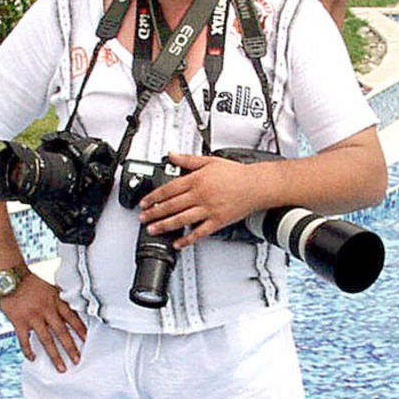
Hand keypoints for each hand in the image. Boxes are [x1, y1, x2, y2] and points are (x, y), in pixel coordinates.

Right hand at [0, 273, 86, 372]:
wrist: (11, 278)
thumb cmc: (31, 283)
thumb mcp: (51, 288)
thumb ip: (61, 300)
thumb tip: (74, 308)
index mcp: (56, 301)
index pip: (72, 318)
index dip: (81, 330)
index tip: (88, 341)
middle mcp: (47, 310)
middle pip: (62, 332)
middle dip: (71, 348)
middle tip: (78, 361)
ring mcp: (33, 317)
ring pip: (47, 340)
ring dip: (55, 355)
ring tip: (62, 368)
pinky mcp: (19, 322)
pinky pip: (24, 340)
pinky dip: (28, 350)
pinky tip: (33, 359)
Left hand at [138, 151, 259, 249]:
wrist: (256, 185)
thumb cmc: (235, 174)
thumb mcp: (209, 161)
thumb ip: (188, 160)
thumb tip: (172, 155)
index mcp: (196, 180)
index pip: (169, 189)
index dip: (154, 196)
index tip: (145, 202)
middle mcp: (201, 195)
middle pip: (171, 205)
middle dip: (154, 212)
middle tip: (143, 217)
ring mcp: (208, 210)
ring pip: (181, 219)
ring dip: (165, 225)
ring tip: (153, 229)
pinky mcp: (217, 221)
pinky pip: (199, 232)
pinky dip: (187, 239)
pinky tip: (178, 243)